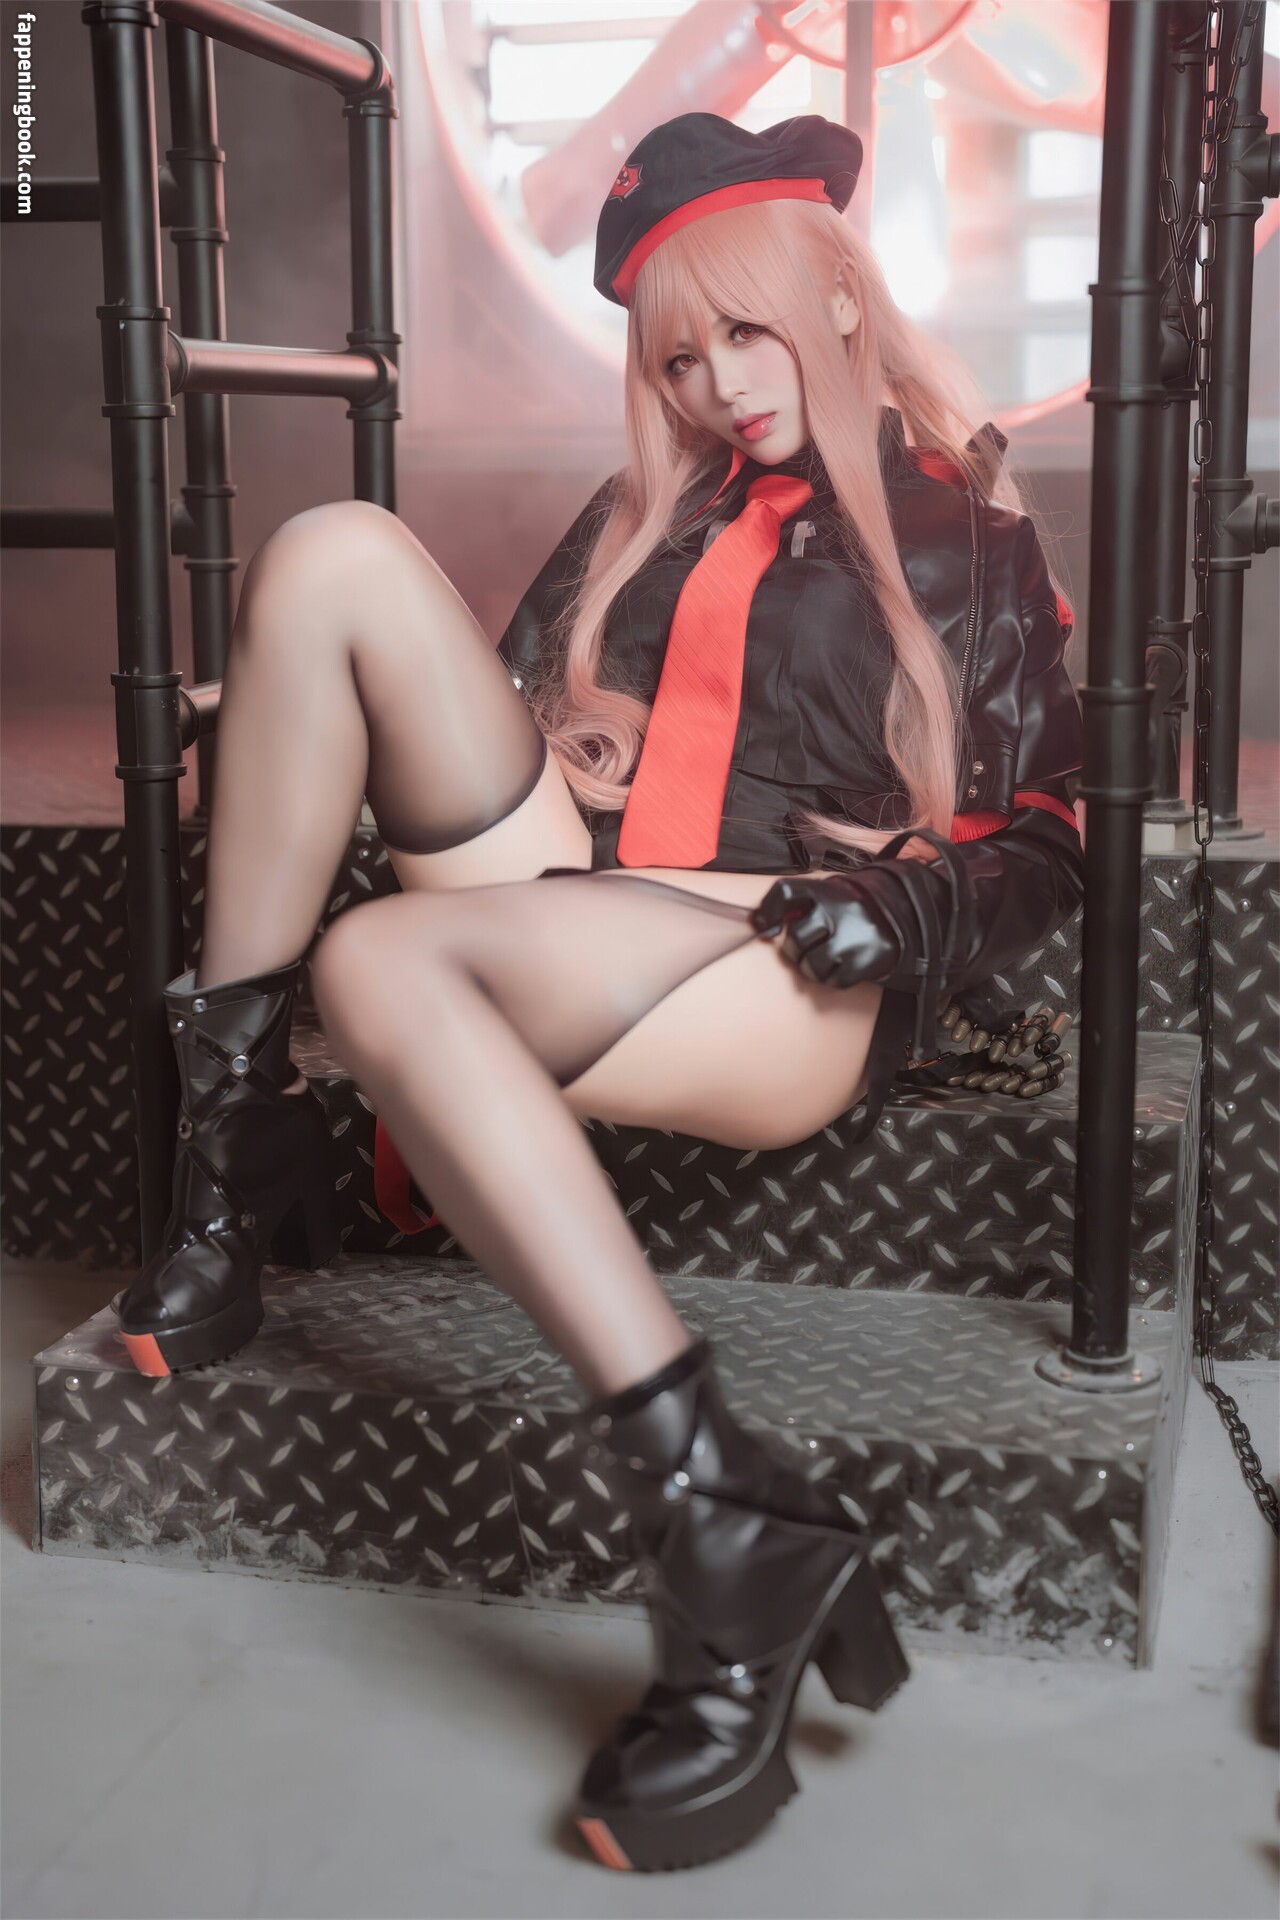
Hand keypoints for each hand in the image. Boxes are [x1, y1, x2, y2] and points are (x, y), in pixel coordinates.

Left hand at [750, 875, 903, 989]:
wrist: (899, 915)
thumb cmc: (849, 909)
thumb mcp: (826, 894)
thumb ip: (797, 904)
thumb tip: (760, 921)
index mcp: (823, 890)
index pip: (784, 892)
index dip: (768, 911)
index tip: (765, 925)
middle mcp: (836, 910)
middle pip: (795, 936)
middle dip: (794, 948)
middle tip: (804, 948)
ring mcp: (851, 936)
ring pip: (811, 964)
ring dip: (811, 967)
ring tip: (821, 959)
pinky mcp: (864, 960)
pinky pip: (833, 980)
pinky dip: (831, 979)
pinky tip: (840, 967)